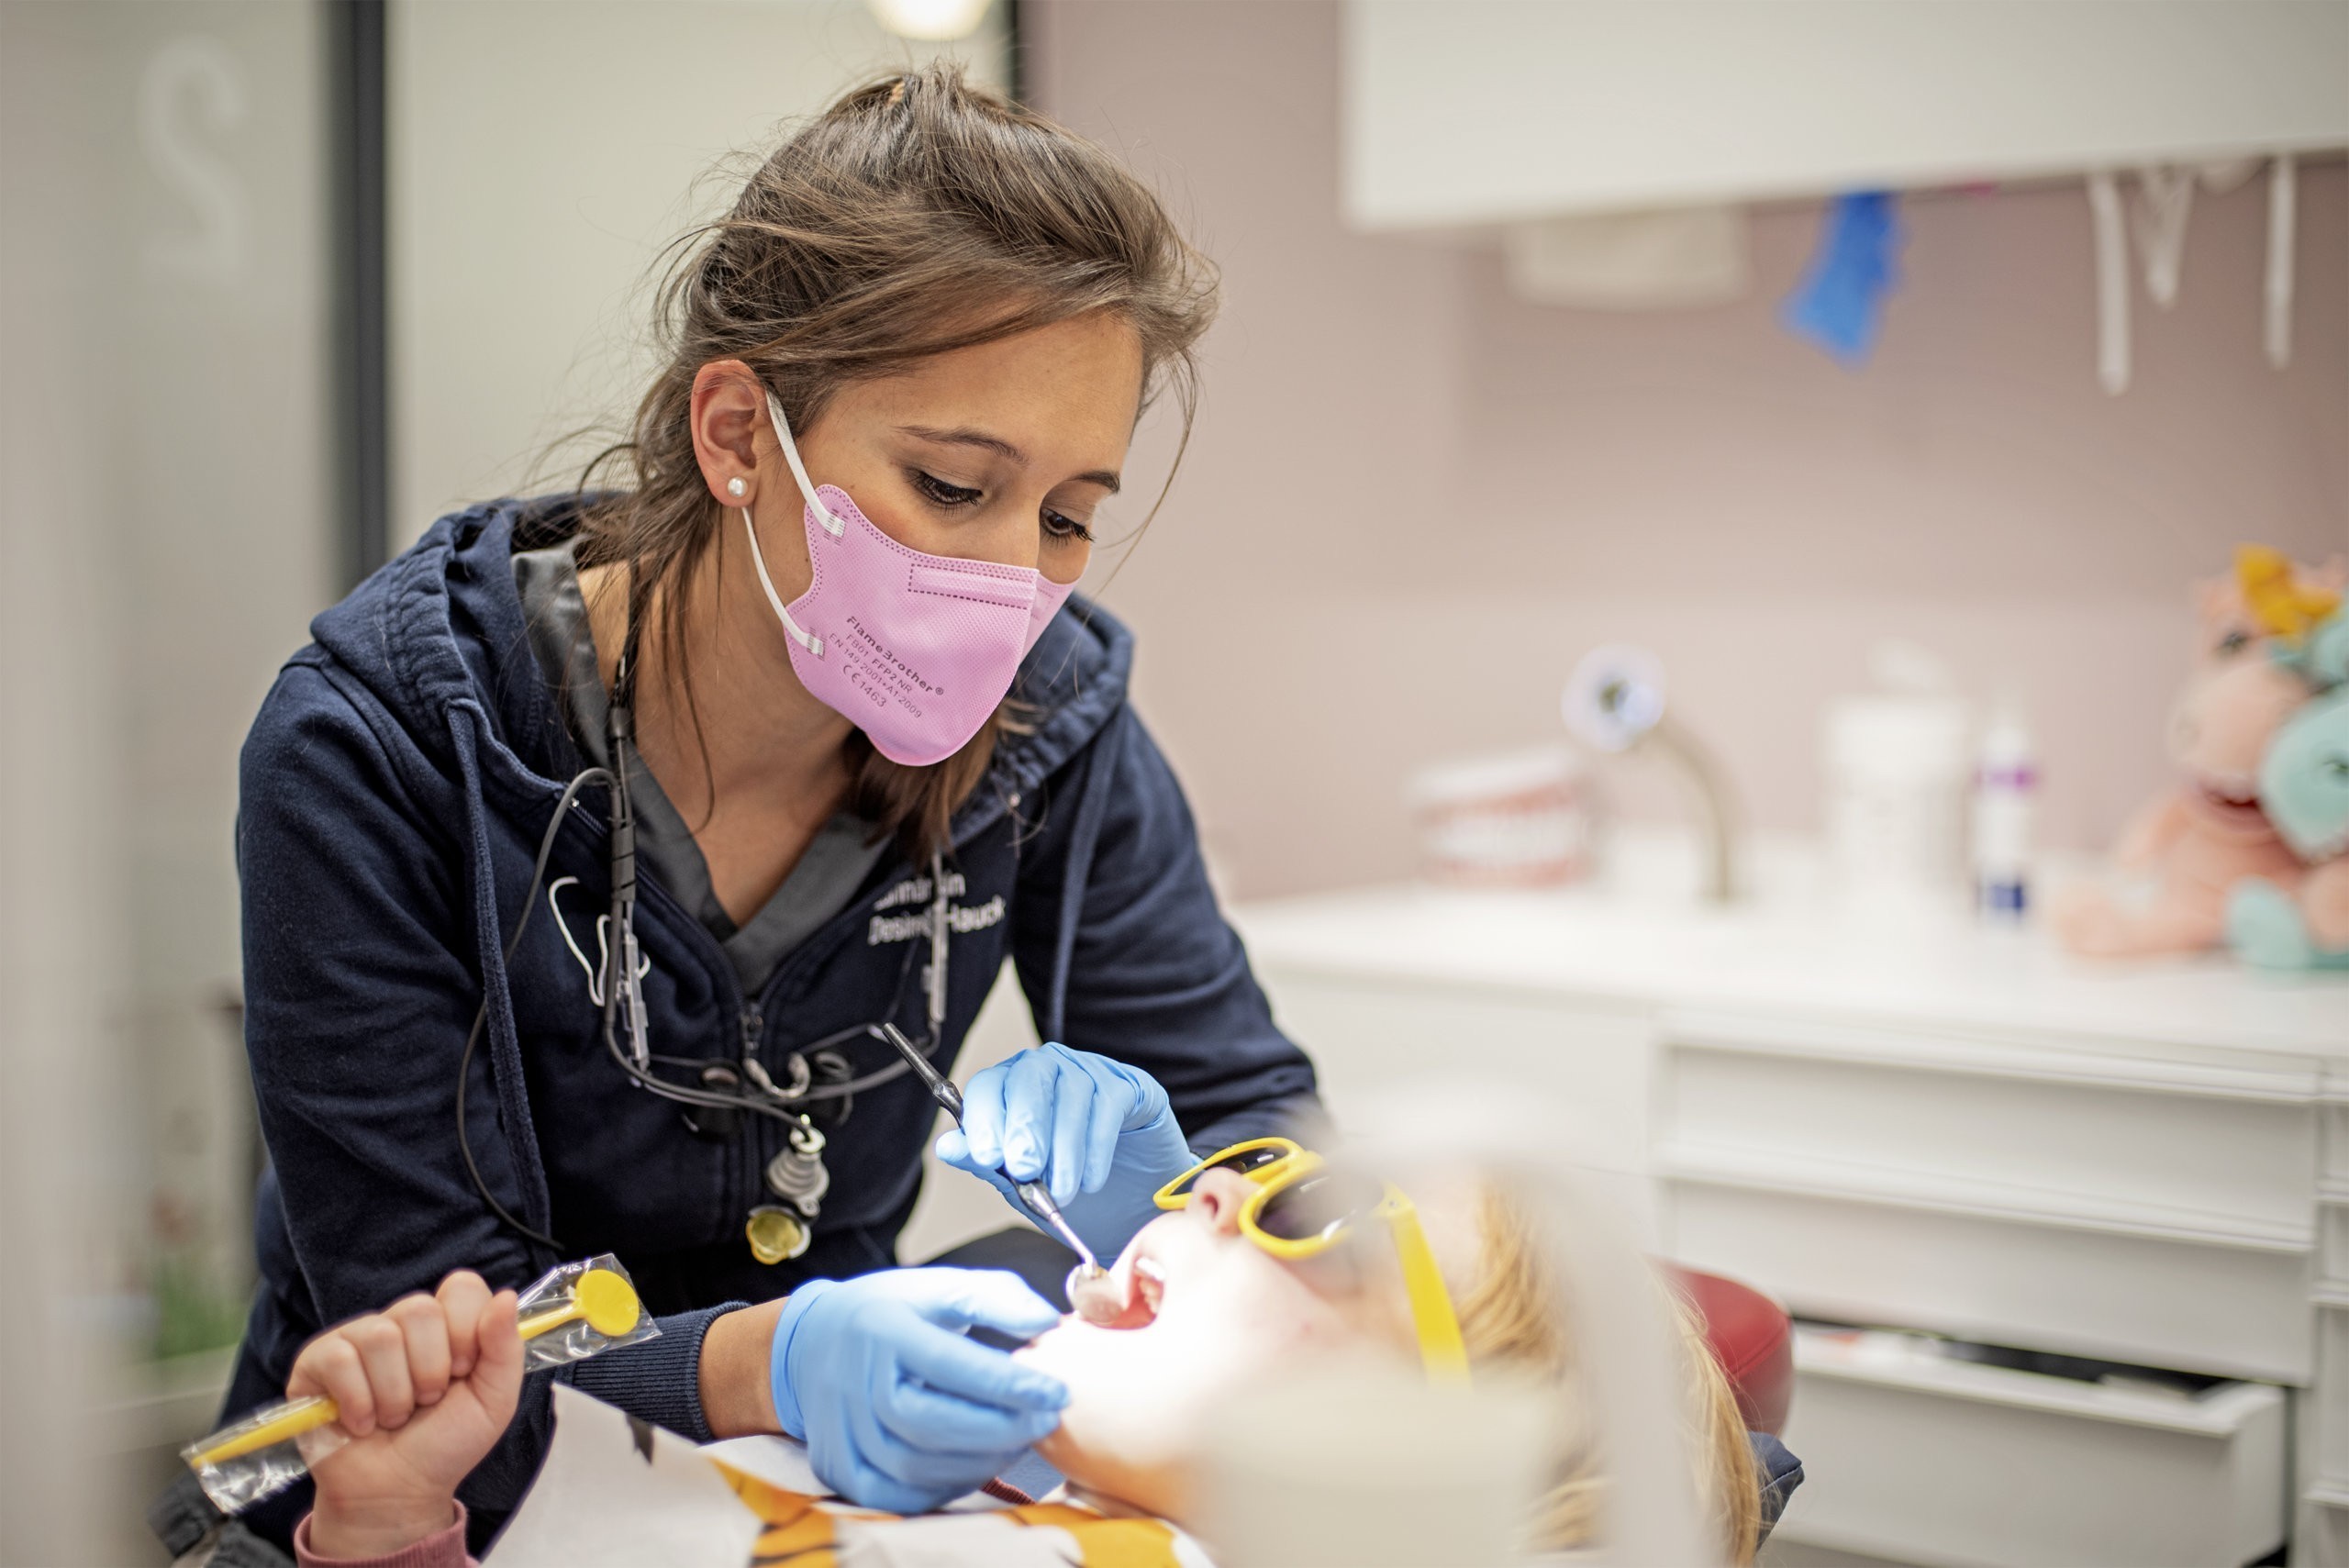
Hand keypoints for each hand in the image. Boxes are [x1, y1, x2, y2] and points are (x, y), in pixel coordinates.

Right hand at [292, 1270, 522, 1558]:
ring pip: (380, 1337)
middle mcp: (401, 1323)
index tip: (463, 1370)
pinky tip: (362, 1423)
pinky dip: (358, 1402)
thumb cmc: (445, 1444)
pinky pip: (339, 1359)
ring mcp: (356, 1338)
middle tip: (426, 1402)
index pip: (460, 1287)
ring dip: (394, 1394)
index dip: (465, 1329)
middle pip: (419, 1309)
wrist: (398, 1492)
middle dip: (430, 1370)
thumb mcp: (493, 1400)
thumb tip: (506, 1296)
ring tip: (393, 1417)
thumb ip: (504, 1348)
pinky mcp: (316, 1362)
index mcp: (446, 1325)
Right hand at [768, 1268, 1066, 1513]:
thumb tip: (1047, 1322)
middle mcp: (856, 1384)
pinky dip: (945, 1486)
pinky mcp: (840, 1467)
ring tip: (1020, 1438)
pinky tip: (977, 1462)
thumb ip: (997, 1298)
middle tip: (1047, 1419)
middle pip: (933, 1423)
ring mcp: (843, 1431)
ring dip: (981, 1459)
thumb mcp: (938, 1287)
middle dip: (1003, 1428)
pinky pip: (898, 1495)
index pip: (950, 1365)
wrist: (810, 1344)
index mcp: (882, 1331)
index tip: (1057, 1391)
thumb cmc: (888, 1313)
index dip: (1009, 1383)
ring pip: (918, 1466)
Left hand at [936, 1042, 1197, 1259]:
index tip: (985, 1158)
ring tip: (1062, 1192)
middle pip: (1029, 1078)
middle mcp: (1048, 1070)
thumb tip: (946, 1147)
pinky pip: (1109, 1106)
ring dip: (1063, 1148)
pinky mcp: (1130, 1086)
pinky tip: (1092, 1180)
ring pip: (1072, 1093)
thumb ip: (987, 1164)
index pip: (988, 1086)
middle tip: (1024, 1170)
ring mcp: (1091, 1073)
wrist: (1131, 1205)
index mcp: (1010, 1088)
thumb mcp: (1020, 1184)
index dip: (983, 1119)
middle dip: (1024, 1126)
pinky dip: (1097, 1147)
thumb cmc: (1069, 1187)